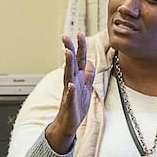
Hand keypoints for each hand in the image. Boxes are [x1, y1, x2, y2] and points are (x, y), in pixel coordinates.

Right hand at [45, 33, 95, 153]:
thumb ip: (88, 75)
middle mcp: (73, 81)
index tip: (79, 33)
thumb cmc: (76, 106)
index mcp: (78, 77)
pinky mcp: (70, 103)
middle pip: (72, 63)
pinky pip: (70, 95)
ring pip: (69, 75)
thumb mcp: (86, 88)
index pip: (80, 59)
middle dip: (70, 49)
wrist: (68, 124)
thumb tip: (90, 62)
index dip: (80, 47)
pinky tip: (71, 84)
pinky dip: (71, 90)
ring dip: (68, 64)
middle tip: (65, 37)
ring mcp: (70, 92)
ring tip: (67, 53)